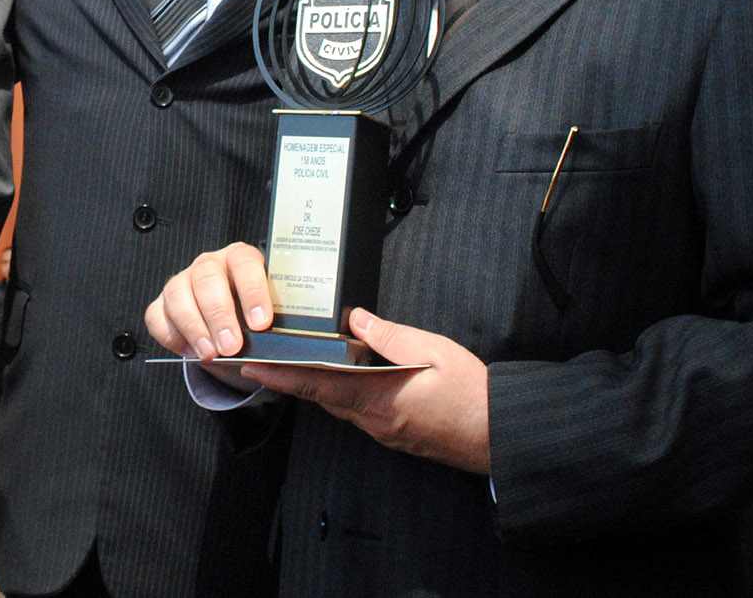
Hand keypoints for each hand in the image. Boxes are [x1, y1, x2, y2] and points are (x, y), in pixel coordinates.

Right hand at [145, 242, 273, 359]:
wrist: (233, 325)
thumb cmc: (253, 316)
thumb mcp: (269, 315)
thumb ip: (273, 326)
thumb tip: (280, 349)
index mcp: (240, 258)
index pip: (245, 263)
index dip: (252, 292)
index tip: (260, 323)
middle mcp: (210, 264)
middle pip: (207, 278)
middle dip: (219, 315)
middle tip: (232, 346)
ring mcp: (182, 281)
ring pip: (178, 294)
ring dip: (194, 327)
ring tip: (210, 353)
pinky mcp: (162, 303)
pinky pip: (156, 316)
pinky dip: (171, 336)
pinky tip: (190, 351)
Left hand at [241, 308, 491, 473]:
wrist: (499, 434)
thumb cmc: (473, 394)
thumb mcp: (433, 351)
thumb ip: (390, 335)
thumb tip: (356, 319)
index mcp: (379, 398)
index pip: (318, 386)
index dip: (282, 376)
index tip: (253, 368)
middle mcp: (375, 420)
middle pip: (322, 397)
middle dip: (290, 379)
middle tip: (262, 362)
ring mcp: (384, 430)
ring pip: (339, 405)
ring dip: (315, 386)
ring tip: (292, 365)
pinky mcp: (395, 433)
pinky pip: (357, 412)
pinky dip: (340, 393)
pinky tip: (341, 377)